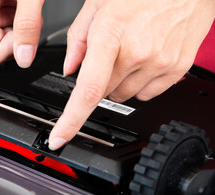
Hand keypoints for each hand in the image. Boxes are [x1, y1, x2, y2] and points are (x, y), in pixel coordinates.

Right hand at [0, 0, 43, 107]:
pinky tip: (27, 9)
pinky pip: (16, 35)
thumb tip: (24, 58)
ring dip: (23, 33)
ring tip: (28, 7)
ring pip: (8, 45)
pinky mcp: (4, 12)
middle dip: (15, 42)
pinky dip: (26, 27)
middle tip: (27, 19)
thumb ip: (26, 25)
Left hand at [49, 0, 214, 149]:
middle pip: (103, 93)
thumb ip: (78, 38)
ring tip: (129, 53)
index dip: (71, 120)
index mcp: (111, 34)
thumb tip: (70, 69)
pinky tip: (143, 61)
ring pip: (123, 96)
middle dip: (98, 80)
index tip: (60, 138)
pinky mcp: (176, 69)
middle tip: (108, 55)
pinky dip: (139, 84)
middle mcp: (137, 53)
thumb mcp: (98, 3)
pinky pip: (147, 95)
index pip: (88, 90)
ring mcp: (159, 63)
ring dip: (118, 83)